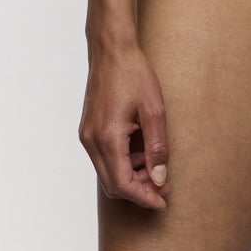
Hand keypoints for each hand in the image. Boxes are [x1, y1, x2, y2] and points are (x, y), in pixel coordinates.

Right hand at [79, 37, 170, 210]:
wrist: (111, 49)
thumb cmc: (134, 73)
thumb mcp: (154, 110)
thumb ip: (157, 147)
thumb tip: (160, 178)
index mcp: (108, 137)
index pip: (124, 184)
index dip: (144, 197)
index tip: (163, 201)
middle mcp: (92, 140)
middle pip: (113, 184)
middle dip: (139, 190)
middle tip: (163, 185)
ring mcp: (87, 135)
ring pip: (107, 173)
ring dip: (131, 176)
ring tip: (155, 165)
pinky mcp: (88, 130)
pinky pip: (103, 158)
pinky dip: (122, 163)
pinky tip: (141, 152)